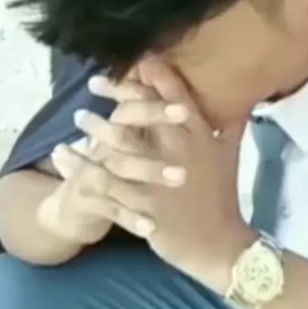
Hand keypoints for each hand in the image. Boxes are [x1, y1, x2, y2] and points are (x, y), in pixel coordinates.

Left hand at [50, 57, 253, 288]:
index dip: (148, 73)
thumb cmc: (221, 199)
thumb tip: (243, 98)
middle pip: (141, 108)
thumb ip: (232, 125)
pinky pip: (105, 178)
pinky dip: (82, 164)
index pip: (172, 93)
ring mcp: (159, 175)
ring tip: (78, 118)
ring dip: (95, 125)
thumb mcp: (230, 157)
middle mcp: (179, 148)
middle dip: (115, 91)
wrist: (218, 245)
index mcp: (199, 134)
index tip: (130, 63)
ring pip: (119, 139)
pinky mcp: (143, 200)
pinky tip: (64, 156)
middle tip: (93, 83)